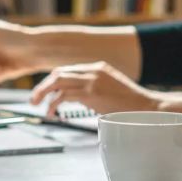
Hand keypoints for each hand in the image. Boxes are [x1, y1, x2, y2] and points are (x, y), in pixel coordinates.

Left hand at [29, 61, 157, 116]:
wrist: (147, 108)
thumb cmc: (131, 105)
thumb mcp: (111, 90)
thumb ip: (95, 89)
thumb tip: (79, 98)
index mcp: (97, 67)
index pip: (67, 70)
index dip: (53, 81)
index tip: (45, 92)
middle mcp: (93, 70)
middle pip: (58, 73)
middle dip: (43, 86)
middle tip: (34, 99)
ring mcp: (92, 80)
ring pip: (57, 82)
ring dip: (43, 93)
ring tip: (37, 105)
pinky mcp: (91, 93)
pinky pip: (64, 95)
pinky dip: (54, 104)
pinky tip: (53, 113)